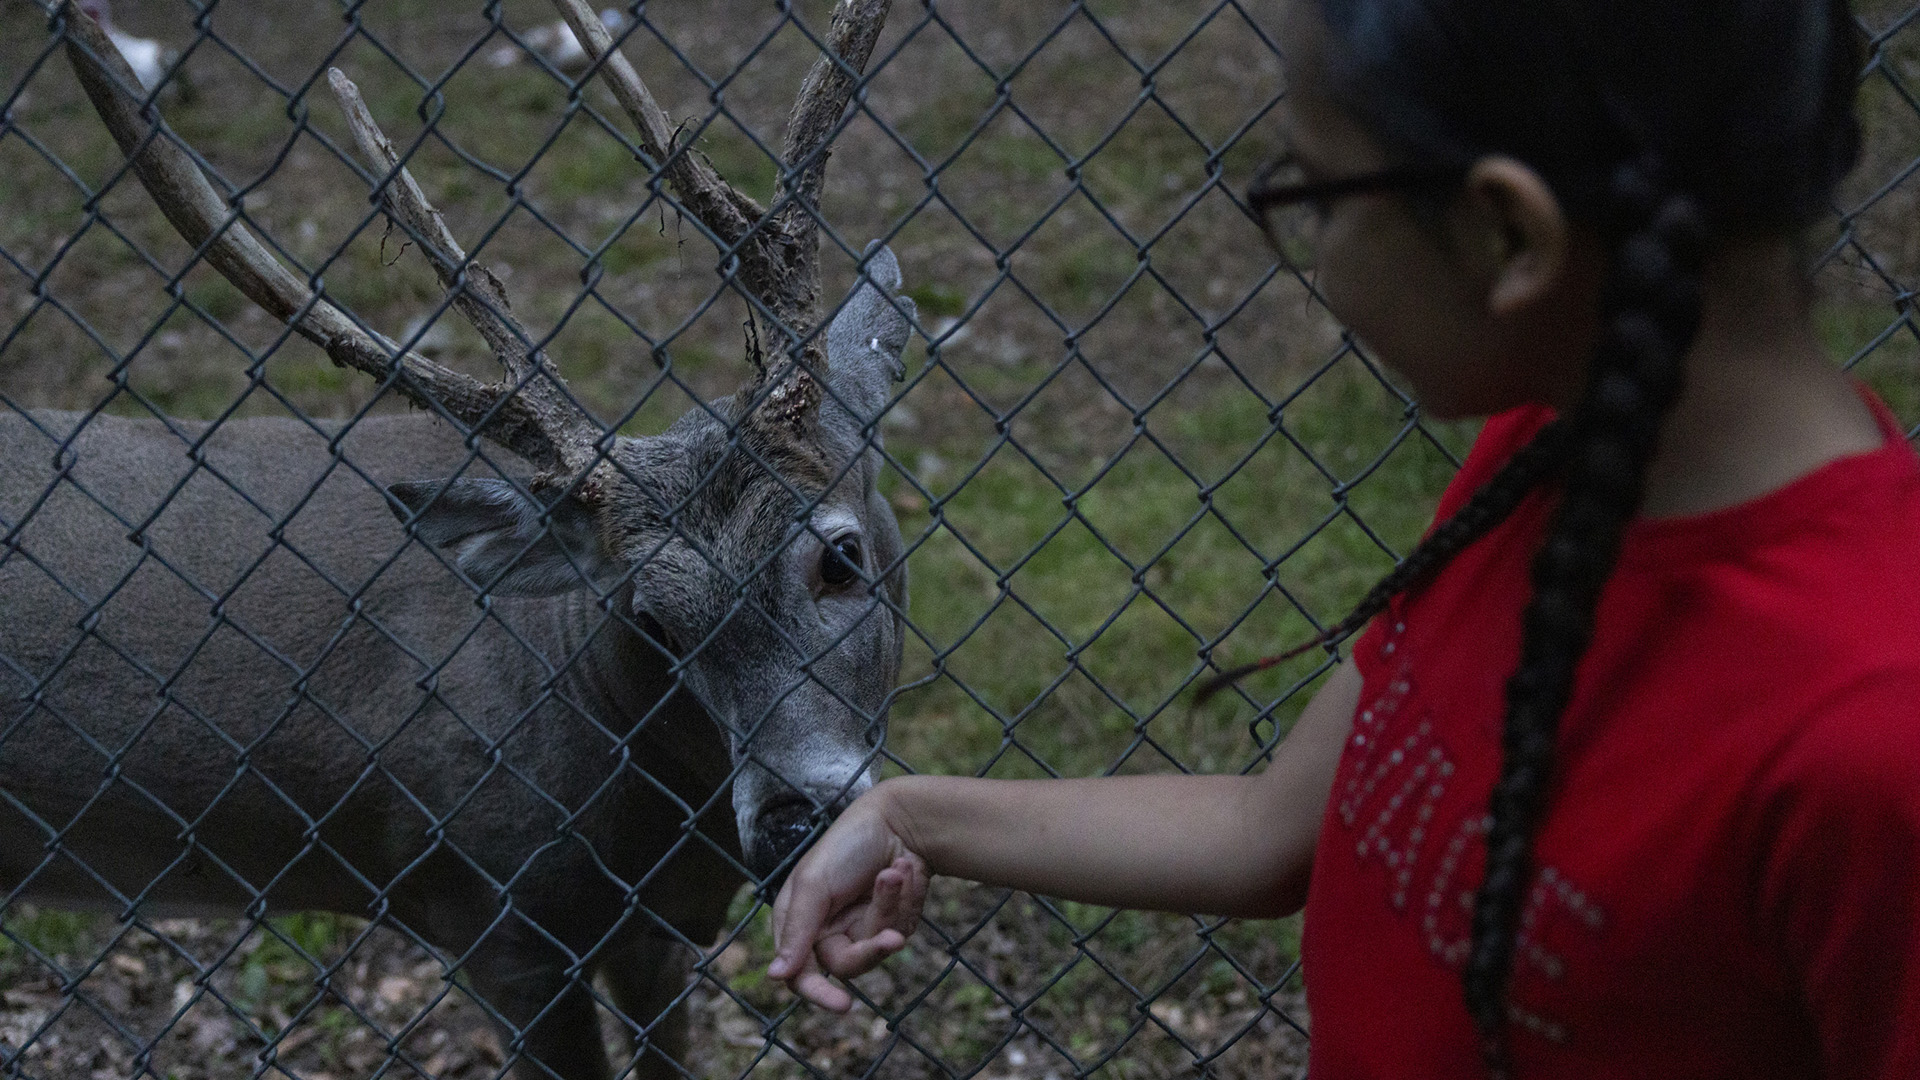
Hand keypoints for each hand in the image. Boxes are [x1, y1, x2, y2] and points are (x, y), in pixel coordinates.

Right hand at [768, 785, 928, 1011]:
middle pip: (847, 967)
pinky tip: (902, 869)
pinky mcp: (892, 923)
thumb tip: (775, 977)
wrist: (898, 820)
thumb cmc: (846, 845)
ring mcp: (861, 928)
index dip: (818, 993)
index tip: (843, 1005)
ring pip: (876, 948)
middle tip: (894, 938)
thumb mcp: (814, 883)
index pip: (800, 973)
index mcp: (799, 921)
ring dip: (888, 906)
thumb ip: (797, 930)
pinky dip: (902, 899)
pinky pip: (898, 930)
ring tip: (896, 870)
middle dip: (871, 946)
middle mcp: (827, 930)